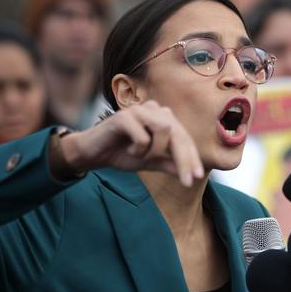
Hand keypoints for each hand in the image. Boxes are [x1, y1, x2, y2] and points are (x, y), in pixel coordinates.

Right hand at [56, 100, 204, 186]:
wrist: (93, 153)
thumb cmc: (122, 154)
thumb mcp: (150, 162)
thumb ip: (169, 164)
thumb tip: (192, 174)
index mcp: (162, 118)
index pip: (184, 138)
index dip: (192, 158)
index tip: (197, 178)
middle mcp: (153, 109)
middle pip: (178, 133)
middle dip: (184, 159)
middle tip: (186, 182)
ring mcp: (139, 110)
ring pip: (163, 130)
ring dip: (154, 151)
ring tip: (140, 156)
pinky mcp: (124, 116)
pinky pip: (143, 137)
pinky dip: (138, 149)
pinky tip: (128, 150)